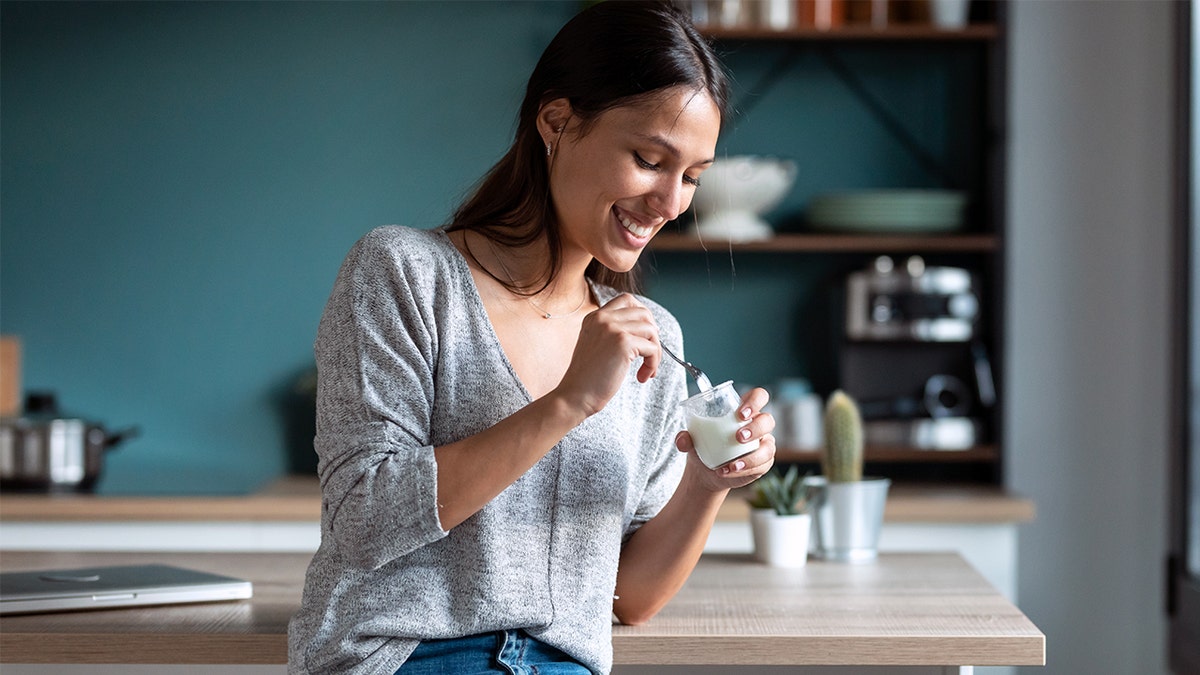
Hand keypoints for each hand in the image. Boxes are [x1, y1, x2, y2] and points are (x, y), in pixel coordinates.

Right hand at [553, 293, 661, 416]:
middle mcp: (602, 318)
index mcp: (594, 317)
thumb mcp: (596, 346)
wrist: (575, 396)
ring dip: (655, 352)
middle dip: (653, 335)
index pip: (627, 300)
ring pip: (651, 330)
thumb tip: (650, 329)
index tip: (645, 336)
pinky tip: (642, 377)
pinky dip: (653, 364)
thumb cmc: (587, 378)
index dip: (642, 315)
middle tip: (650, 355)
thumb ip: (614, 333)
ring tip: (646, 370)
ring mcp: (612, 328)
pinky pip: (653, 348)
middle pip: (643, 313)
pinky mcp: (623, 343)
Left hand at [675, 387, 775, 491]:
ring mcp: (763, 445)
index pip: (759, 396)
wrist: (706, 472)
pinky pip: (761, 466)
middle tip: (738, 437)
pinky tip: (729, 471)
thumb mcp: (692, 440)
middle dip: (755, 428)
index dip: (754, 401)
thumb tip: (682, 440)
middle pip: (768, 420)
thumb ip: (684, 437)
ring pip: (768, 447)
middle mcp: (757, 426)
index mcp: (743, 411)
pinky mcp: (763, 463)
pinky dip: (745, 469)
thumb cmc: (704, 447)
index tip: (740, 413)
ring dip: (751, 456)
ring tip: (731, 464)